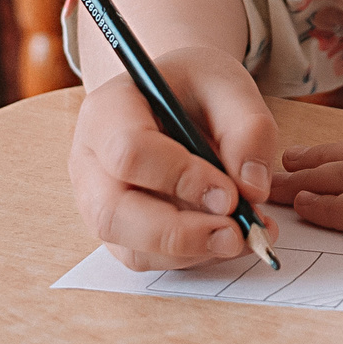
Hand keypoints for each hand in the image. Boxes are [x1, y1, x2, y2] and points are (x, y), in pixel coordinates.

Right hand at [69, 45, 281, 269]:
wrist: (179, 96)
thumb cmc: (197, 87)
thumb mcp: (229, 85)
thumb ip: (247, 128)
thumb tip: (252, 189)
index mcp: (107, 110)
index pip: (128, 153)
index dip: (180, 179)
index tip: (231, 194)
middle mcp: (90, 161)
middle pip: (114, 214)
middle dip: (179, 234)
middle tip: (236, 235)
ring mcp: (98, 201)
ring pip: (131, 247)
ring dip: (191, 251)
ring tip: (243, 236)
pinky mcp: (120, 231)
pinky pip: (148, 259)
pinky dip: (190, 257)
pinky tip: (226, 238)